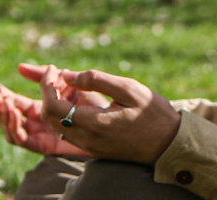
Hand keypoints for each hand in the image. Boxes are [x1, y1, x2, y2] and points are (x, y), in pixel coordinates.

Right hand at [0, 63, 101, 157]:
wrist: (118, 121)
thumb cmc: (96, 100)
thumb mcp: (67, 83)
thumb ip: (44, 77)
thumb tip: (19, 67)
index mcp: (42, 109)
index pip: (14, 103)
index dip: (0, 93)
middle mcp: (39, 124)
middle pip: (9, 117)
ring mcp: (42, 136)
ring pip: (13, 131)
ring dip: (4, 115)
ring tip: (4, 99)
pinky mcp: (48, 147)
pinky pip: (24, 141)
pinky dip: (14, 128)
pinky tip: (13, 111)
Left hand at [37, 66, 181, 165]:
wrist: (171, 143)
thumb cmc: (153, 113)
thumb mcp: (128, 88)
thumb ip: (95, 80)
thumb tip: (66, 75)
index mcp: (93, 125)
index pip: (52, 107)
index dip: (46, 85)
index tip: (53, 68)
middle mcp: (87, 140)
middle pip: (49, 118)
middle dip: (47, 93)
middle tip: (57, 73)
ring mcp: (89, 147)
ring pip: (57, 125)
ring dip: (55, 103)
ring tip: (67, 81)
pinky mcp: (94, 149)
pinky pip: (69, 131)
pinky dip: (65, 112)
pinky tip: (77, 96)